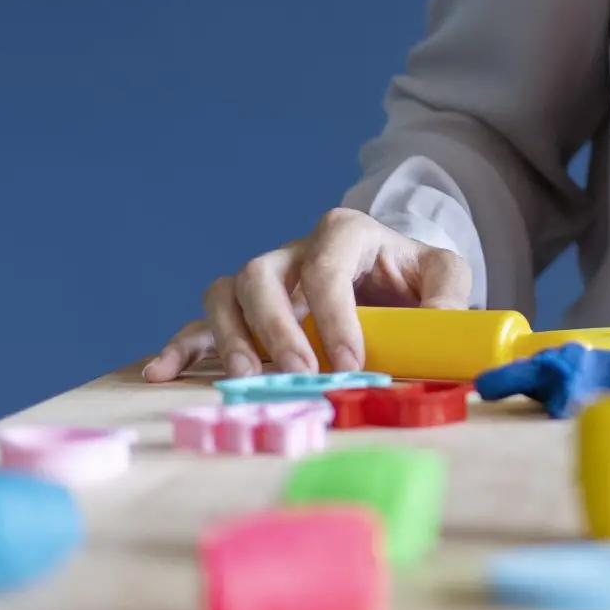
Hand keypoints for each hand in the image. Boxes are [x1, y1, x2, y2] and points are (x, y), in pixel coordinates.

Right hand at [142, 208, 471, 381]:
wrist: (394, 277)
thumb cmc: (413, 275)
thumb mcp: (445, 274)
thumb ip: (448, 297)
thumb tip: (439, 328)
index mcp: (344, 232)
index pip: (328, 268)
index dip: (335, 315)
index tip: (350, 359)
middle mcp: (295, 251)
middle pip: (262, 275)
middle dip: (277, 327)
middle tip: (300, 373)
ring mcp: (266, 280)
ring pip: (227, 292)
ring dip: (230, 336)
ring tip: (247, 377)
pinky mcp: (246, 311)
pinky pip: (201, 322)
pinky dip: (182, 346)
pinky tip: (161, 371)